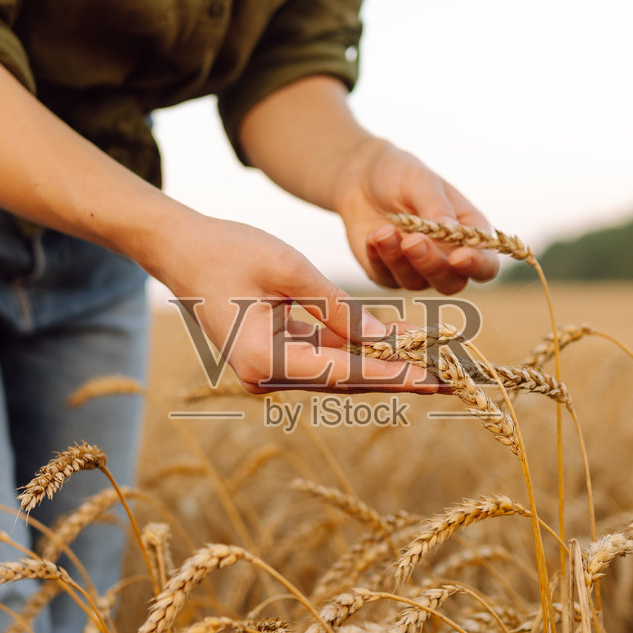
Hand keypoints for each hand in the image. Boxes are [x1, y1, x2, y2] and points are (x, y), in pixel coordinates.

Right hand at [148, 212, 446, 394]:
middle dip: (398, 377)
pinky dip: (359, 353)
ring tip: (437, 364)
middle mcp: (264, 378)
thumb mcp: (290, 271)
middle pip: (344, 380)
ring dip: (384, 367)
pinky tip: (401, 350)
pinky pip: (325, 358)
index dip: (393, 375)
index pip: (342, 371)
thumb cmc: (229, 251)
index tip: (434, 379)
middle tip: (451, 380)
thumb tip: (387, 342)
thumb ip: (339, 309)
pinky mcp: (274, 360)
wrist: (180, 252)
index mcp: (264, 360)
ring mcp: (268, 373)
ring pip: (339, 372)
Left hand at [329, 138, 499, 293]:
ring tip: (384, 230)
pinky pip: (386, 278)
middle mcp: (447, 258)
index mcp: (469, 234)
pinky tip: (373, 236)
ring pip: (416, 283)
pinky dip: (379, 258)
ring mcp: (417, 270)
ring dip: (399, 259)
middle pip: (451, 283)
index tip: (458, 257)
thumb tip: (450, 229)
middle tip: (412, 241)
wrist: (361, 178)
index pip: (485, 264)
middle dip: (431, 265)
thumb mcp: (421, 181)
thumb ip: (436, 207)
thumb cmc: (400, 175)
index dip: (477, 266)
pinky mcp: (387, 274)